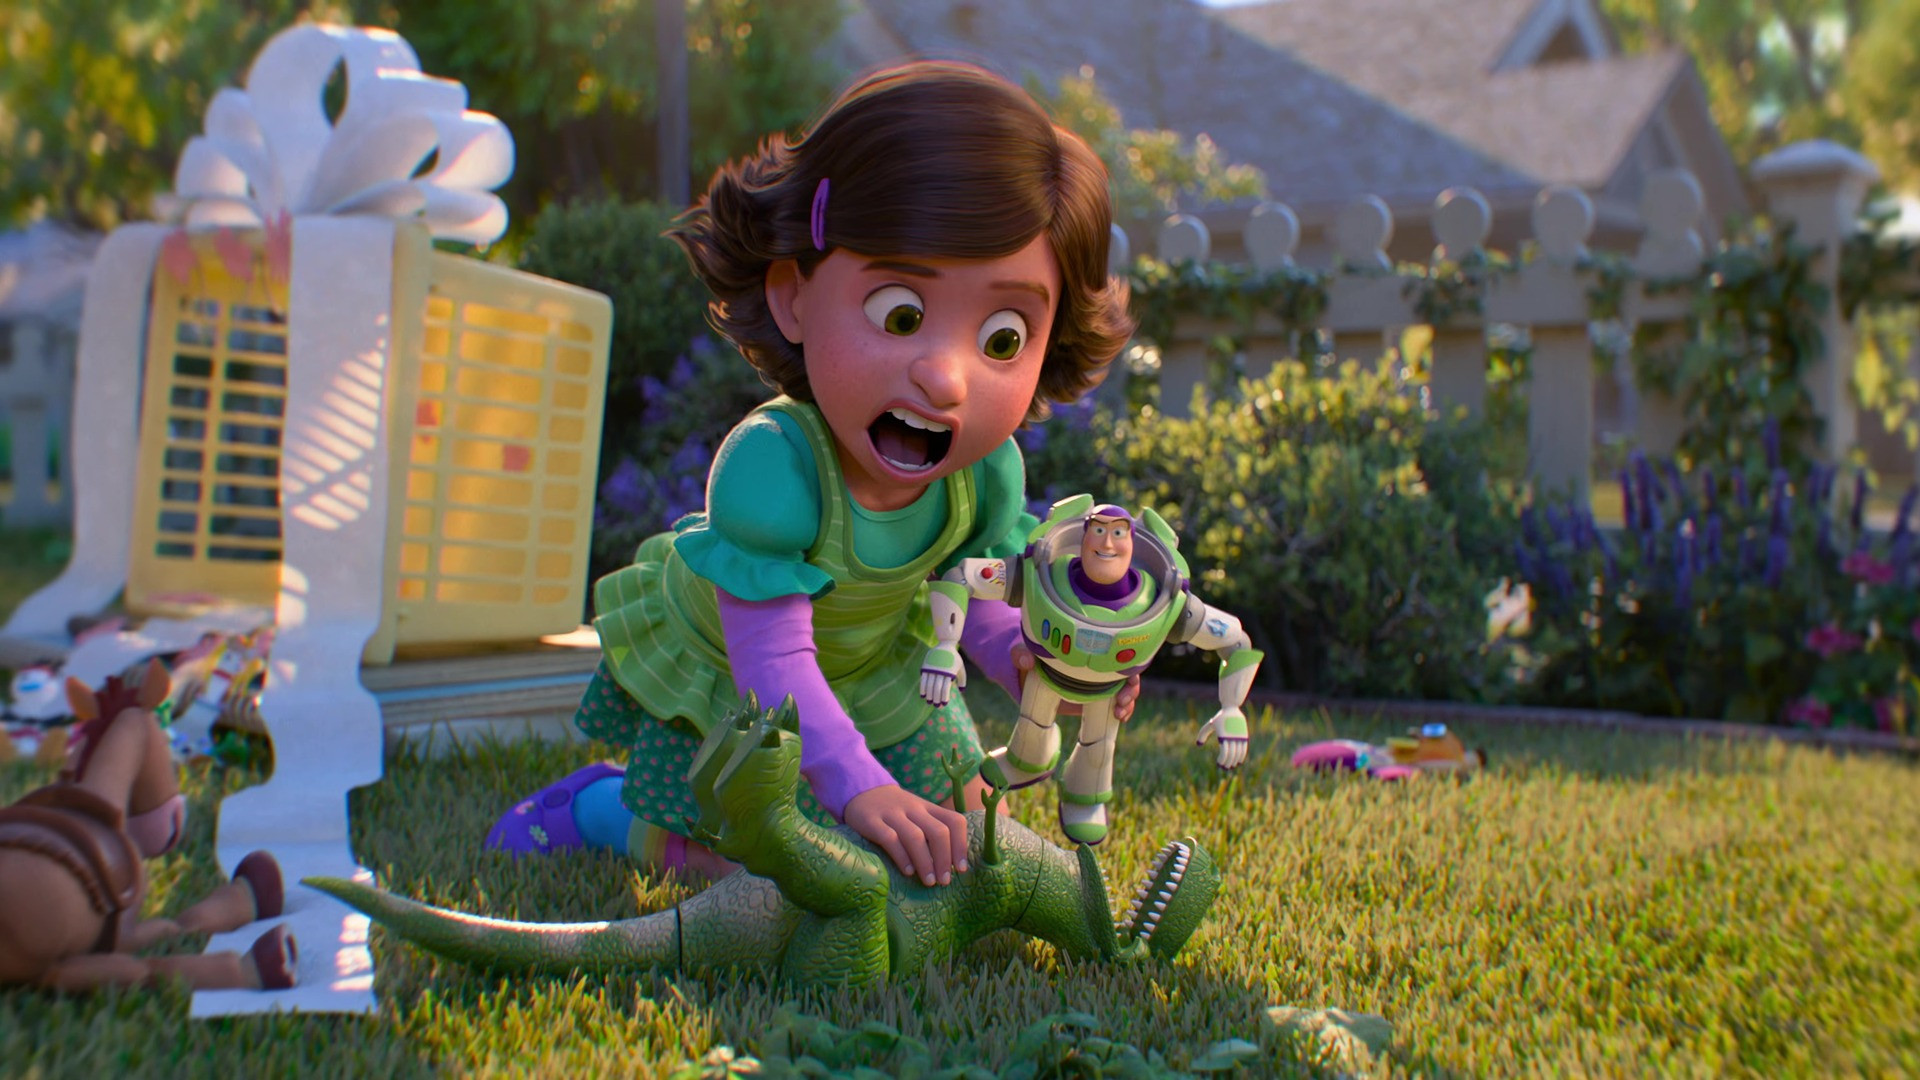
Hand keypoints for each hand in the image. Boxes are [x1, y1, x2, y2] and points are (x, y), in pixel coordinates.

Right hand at [844, 784, 969, 885]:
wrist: (861, 790)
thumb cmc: (895, 811)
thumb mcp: (917, 814)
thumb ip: (932, 831)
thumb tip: (952, 865)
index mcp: (928, 808)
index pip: (954, 821)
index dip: (961, 845)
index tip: (961, 868)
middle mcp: (913, 809)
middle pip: (938, 832)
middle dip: (945, 859)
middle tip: (944, 881)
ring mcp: (892, 814)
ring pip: (915, 837)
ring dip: (925, 862)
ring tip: (929, 882)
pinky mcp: (871, 821)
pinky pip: (890, 839)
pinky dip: (901, 857)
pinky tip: (907, 872)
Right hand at [919, 646, 965, 705]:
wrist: (946, 644)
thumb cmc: (955, 658)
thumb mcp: (961, 667)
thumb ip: (962, 679)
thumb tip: (962, 690)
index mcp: (949, 672)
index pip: (945, 688)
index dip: (944, 697)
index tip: (944, 704)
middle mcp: (940, 671)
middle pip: (936, 688)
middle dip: (936, 698)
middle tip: (936, 706)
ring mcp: (932, 668)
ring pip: (929, 685)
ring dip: (929, 695)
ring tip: (929, 702)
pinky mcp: (926, 666)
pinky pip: (923, 679)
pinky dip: (922, 688)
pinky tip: (923, 695)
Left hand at [1011, 644, 1140, 720]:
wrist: (1025, 672)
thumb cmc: (1028, 654)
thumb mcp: (1021, 651)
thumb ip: (1020, 653)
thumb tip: (1026, 661)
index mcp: (1086, 647)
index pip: (1116, 651)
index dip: (1126, 664)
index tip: (1127, 678)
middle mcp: (1097, 663)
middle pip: (1126, 672)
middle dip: (1131, 688)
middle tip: (1121, 703)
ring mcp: (1098, 681)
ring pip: (1124, 689)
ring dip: (1128, 702)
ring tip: (1119, 715)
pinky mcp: (1095, 697)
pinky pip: (1114, 703)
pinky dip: (1122, 711)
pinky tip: (1120, 720)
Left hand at [1194, 707, 1249, 768]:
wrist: (1231, 709)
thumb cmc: (1219, 718)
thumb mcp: (1210, 724)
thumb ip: (1203, 733)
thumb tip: (1198, 744)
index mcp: (1223, 735)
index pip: (1224, 752)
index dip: (1222, 760)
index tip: (1219, 764)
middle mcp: (1232, 737)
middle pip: (1231, 754)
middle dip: (1228, 763)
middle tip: (1224, 768)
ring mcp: (1239, 736)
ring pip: (1238, 753)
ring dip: (1235, 761)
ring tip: (1231, 766)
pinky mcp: (1244, 736)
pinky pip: (1244, 749)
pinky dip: (1242, 757)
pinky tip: (1239, 761)